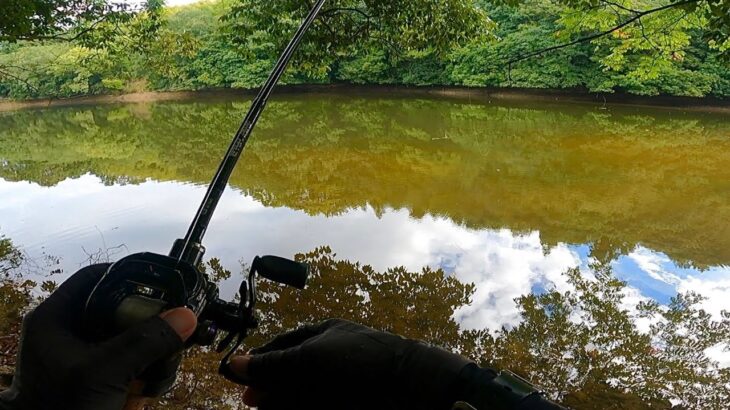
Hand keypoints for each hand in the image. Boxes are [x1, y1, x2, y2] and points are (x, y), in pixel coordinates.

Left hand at [0, 264, 197, 409]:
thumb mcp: (103, 372)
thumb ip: (144, 343)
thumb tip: (186, 316)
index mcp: (54, 318)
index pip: (94, 277)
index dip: (127, 274)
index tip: (160, 281)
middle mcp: (67, 332)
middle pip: (116, 308)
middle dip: (147, 319)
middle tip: (171, 324)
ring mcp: (81, 357)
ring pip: (126, 337)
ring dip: (149, 350)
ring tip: (165, 360)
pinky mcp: (95, 378)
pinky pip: (127, 363)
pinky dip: (144, 372)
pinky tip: (153, 384)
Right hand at [229, 319, 472, 409]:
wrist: (410, 387)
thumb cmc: (359, 361)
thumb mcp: (311, 358)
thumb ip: (274, 364)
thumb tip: (234, 364)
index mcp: (324, 335)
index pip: (283, 346)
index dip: (262, 363)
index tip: (242, 381)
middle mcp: (330, 357)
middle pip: (291, 373)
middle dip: (271, 387)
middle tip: (252, 403)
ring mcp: (340, 382)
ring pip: (302, 393)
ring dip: (282, 402)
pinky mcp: (346, 402)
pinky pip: (317, 403)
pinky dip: (301, 407)